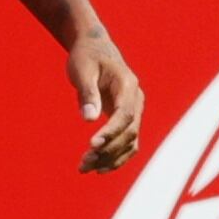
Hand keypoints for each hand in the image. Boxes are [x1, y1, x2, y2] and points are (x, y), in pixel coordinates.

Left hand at [71, 28, 143, 172]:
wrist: (94, 49)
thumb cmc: (86, 57)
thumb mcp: (82, 70)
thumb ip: (87, 93)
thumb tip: (89, 119)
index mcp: (129, 86)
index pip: (125, 115)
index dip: (111, 132)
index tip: (92, 145)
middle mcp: (136, 101)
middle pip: (129, 132)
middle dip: (108, 150)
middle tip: (83, 163)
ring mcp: (134, 111)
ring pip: (130, 142)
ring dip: (110, 158)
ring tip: (84, 168)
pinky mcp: (126, 119)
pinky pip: (126, 142)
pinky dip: (115, 156)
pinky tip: (98, 168)